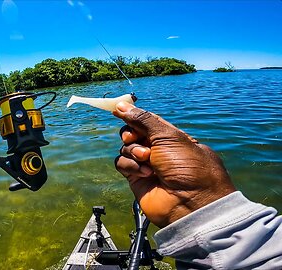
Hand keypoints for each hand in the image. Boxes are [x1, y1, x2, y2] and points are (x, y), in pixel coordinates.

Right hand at [113, 102, 235, 226]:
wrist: (191, 202)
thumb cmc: (187, 165)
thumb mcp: (167, 136)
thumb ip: (142, 120)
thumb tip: (121, 105)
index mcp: (169, 136)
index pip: (144, 120)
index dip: (131, 115)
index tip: (117, 110)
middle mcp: (157, 149)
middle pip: (131, 133)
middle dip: (131, 134)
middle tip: (135, 137)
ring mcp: (146, 164)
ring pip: (125, 148)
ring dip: (133, 151)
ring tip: (147, 160)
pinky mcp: (136, 178)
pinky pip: (122, 164)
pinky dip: (130, 165)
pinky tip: (144, 173)